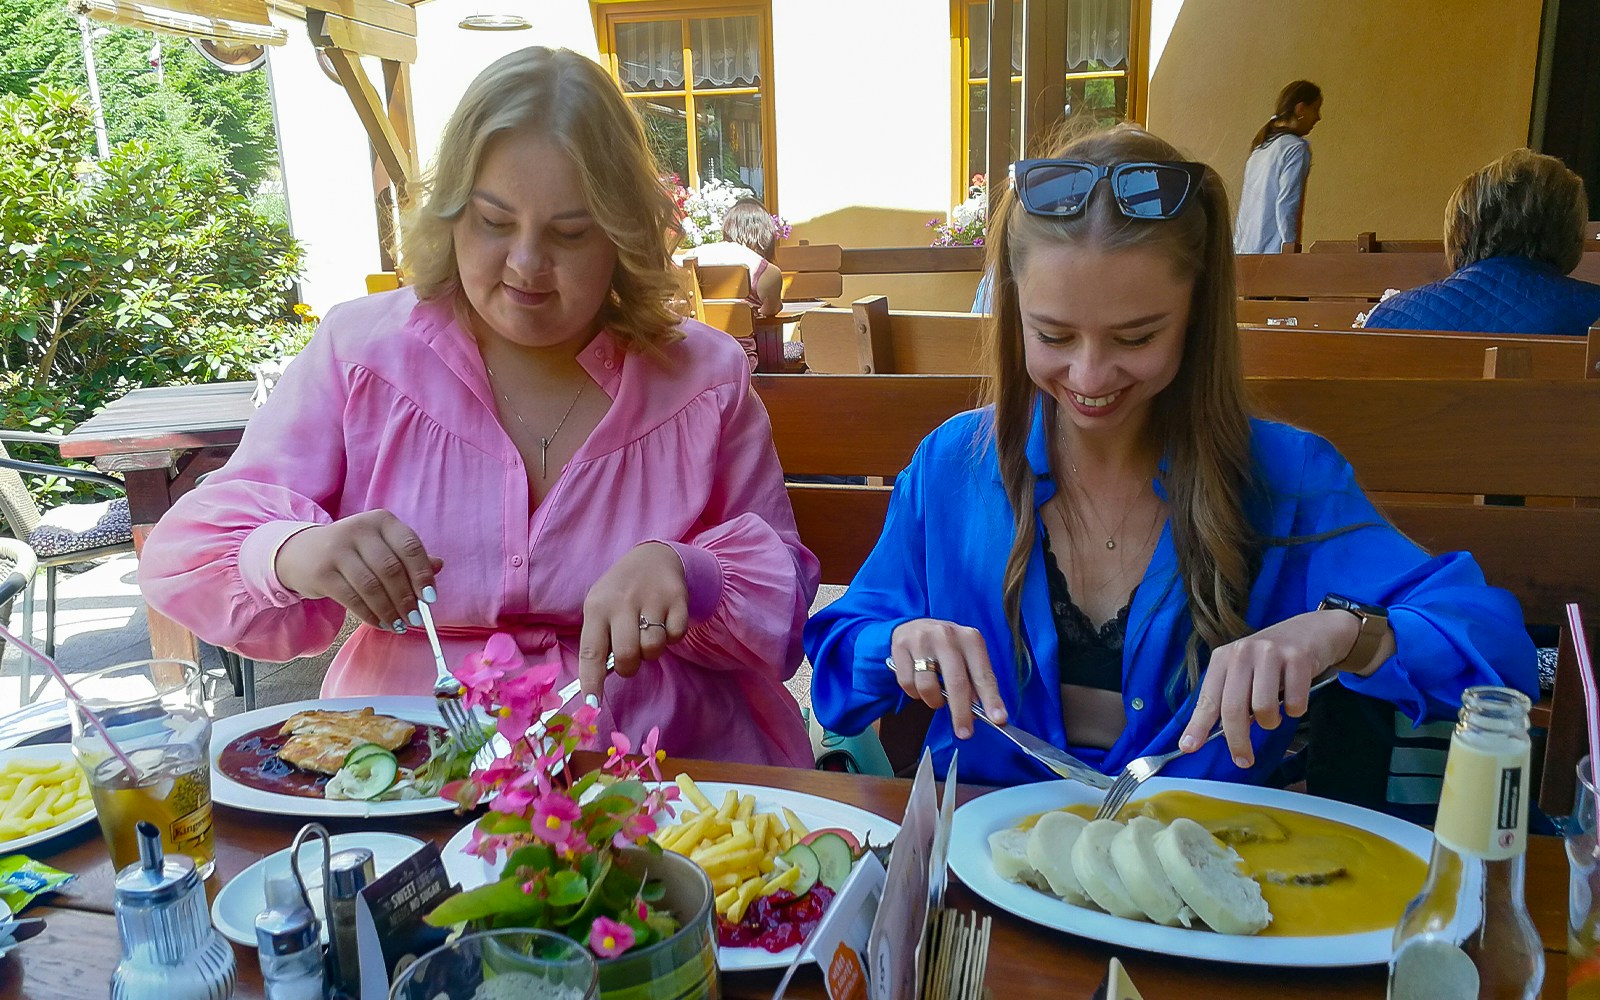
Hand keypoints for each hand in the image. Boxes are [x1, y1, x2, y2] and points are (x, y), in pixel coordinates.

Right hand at [273, 510, 442, 630]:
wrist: (300, 552)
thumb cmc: (353, 551)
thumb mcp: (381, 545)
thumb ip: (408, 555)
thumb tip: (439, 566)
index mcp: (381, 520)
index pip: (410, 547)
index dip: (422, 575)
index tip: (430, 599)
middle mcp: (359, 529)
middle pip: (391, 569)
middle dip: (406, 599)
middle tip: (415, 618)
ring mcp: (337, 550)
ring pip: (372, 587)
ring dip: (389, 610)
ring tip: (399, 625)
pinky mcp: (321, 572)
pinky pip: (352, 599)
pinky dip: (370, 615)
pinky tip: (380, 623)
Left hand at [578, 542, 689, 700]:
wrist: (652, 558)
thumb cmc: (619, 593)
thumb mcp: (600, 608)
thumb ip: (598, 641)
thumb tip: (598, 684)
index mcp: (597, 607)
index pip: (591, 652)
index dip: (591, 682)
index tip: (592, 705)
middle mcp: (622, 602)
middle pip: (627, 656)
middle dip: (629, 667)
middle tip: (631, 658)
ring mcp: (652, 599)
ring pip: (653, 649)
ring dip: (651, 651)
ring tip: (647, 634)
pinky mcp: (677, 598)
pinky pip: (676, 636)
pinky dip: (672, 636)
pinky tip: (664, 622)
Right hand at [888, 619, 1006, 738]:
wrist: (914, 625)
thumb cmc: (946, 647)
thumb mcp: (966, 656)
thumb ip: (974, 680)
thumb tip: (979, 710)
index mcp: (970, 638)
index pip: (983, 674)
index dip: (991, 699)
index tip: (998, 719)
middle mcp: (947, 636)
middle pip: (956, 683)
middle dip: (962, 713)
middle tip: (965, 733)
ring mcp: (922, 640)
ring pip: (928, 687)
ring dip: (933, 701)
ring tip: (936, 696)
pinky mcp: (901, 646)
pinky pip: (908, 684)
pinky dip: (914, 693)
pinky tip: (919, 684)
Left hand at [1179, 609, 1358, 767]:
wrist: (1313, 631)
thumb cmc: (1272, 659)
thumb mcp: (1244, 671)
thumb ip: (1230, 697)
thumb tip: (1212, 734)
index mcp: (1223, 658)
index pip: (1207, 698)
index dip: (1198, 725)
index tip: (1189, 746)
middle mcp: (1243, 652)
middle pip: (1233, 708)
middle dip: (1237, 741)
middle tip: (1243, 759)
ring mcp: (1270, 653)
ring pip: (1263, 708)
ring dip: (1271, 722)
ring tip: (1275, 714)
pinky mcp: (1298, 658)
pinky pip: (1294, 703)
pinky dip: (1295, 710)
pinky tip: (1295, 697)